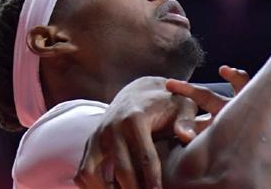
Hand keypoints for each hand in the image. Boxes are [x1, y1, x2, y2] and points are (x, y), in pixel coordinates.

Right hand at [74, 68, 248, 188]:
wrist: (138, 92)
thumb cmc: (166, 103)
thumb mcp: (182, 105)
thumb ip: (186, 120)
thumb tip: (187, 137)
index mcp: (135, 119)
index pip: (145, 157)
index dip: (153, 180)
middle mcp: (111, 128)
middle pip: (121, 171)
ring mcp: (97, 137)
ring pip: (92, 174)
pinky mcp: (89, 144)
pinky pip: (83, 172)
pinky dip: (92, 186)